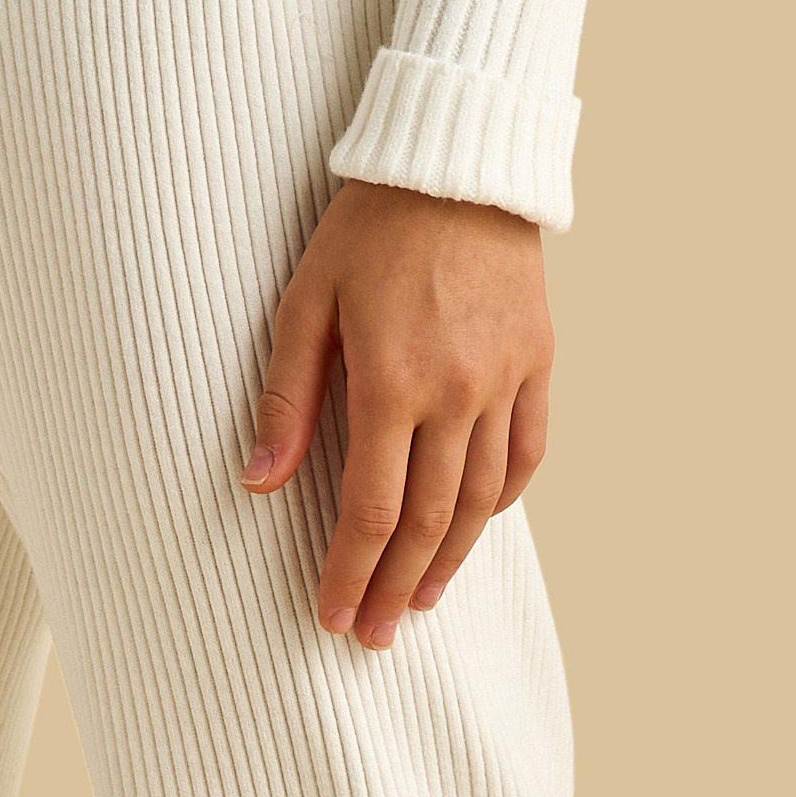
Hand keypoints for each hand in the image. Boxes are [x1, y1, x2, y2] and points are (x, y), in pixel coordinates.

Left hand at [241, 180, 552, 645]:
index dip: (349, 572)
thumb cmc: (367, 227)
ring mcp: (505, 380)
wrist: (458, 160)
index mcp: (393, 382)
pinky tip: (472, 529)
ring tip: (419, 601)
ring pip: (481, 500)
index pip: (371, 509)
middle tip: (372, 636)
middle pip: (428, 522)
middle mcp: (457, 392)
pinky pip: (526, 453)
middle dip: (395, 588)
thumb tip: (259, 482)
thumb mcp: (304, 302)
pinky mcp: (536, 361)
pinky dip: (500, 501)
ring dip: (448, 560)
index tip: (331, 616)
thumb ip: (286, 396)